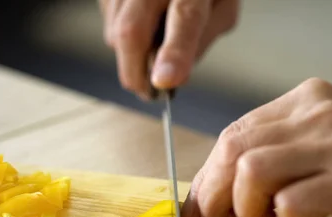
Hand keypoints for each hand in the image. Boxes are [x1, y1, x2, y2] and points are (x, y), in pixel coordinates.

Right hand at [98, 0, 238, 98]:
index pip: (184, 18)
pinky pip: (109, 24)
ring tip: (153, 49)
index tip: (165, 83)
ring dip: (131, 57)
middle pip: (131, 32)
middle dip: (136, 73)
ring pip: (115, 34)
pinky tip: (143, 27)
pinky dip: (123, 39)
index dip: (174, 53)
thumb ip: (202, 41)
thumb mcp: (222, 8)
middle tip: (149, 93)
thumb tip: (173, 79)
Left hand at [181, 78, 331, 216]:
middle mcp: (317, 112)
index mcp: (307, 99)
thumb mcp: (331, 140)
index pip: (235, 132)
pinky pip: (290, 203)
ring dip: (249, 210)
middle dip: (212, 194)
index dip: (209, 173)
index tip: (200, 204)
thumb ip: (284, 152)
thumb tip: (226, 184)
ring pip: (251, 172)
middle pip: (233, 149)